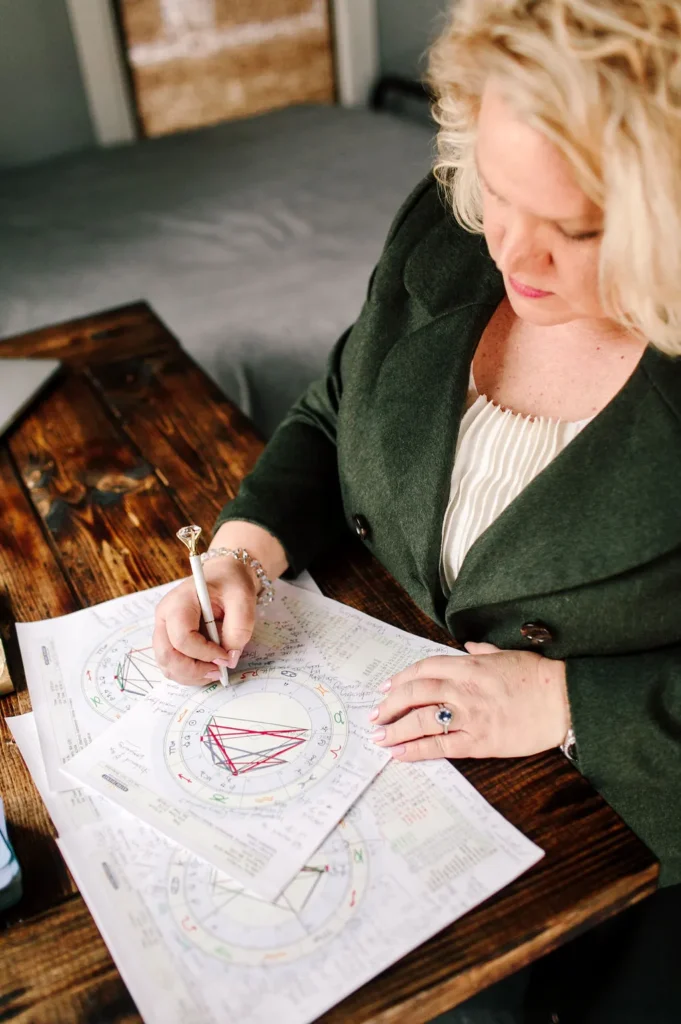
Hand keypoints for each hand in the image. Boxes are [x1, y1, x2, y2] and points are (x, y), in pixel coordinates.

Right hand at [152, 556, 257, 685]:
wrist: (223, 576)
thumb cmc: (230, 583)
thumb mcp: (243, 599)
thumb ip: (239, 629)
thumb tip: (229, 660)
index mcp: (178, 602)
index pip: (182, 638)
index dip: (205, 653)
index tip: (227, 655)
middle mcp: (164, 617)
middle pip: (167, 655)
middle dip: (193, 670)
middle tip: (220, 671)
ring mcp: (164, 629)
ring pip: (166, 664)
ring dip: (190, 675)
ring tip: (216, 671)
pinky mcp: (169, 639)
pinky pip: (171, 665)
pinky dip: (188, 674)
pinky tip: (207, 669)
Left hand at [369, 642, 569, 760]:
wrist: (564, 701)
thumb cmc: (539, 676)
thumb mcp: (507, 654)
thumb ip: (483, 651)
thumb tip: (470, 646)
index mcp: (469, 665)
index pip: (423, 669)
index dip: (401, 678)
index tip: (387, 688)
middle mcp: (463, 688)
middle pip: (414, 693)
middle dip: (390, 705)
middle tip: (376, 715)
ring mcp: (470, 715)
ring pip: (420, 720)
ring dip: (395, 729)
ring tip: (379, 737)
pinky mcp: (479, 741)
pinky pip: (440, 746)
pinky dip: (415, 749)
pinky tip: (399, 754)